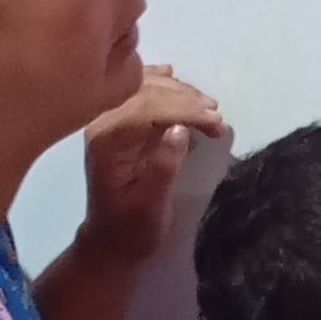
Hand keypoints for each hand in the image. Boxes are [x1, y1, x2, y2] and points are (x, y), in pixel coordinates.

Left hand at [79, 66, 226, 265]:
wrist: (111, 243)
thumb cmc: (131, 230)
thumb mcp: (151, 207)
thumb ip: (163, 167)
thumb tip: (181, 130)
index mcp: (105, 141)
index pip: (145, 109)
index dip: (184, 110)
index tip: (216, 121)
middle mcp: (102, 122)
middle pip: (145, 91)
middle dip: (186, 99)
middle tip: (218, 117)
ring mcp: (110, 119)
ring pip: (145, 87)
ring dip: (180, 92)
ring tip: (211, 109)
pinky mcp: (121, 122)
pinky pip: (141, 92)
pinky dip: (162, 85)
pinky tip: (174, 76)